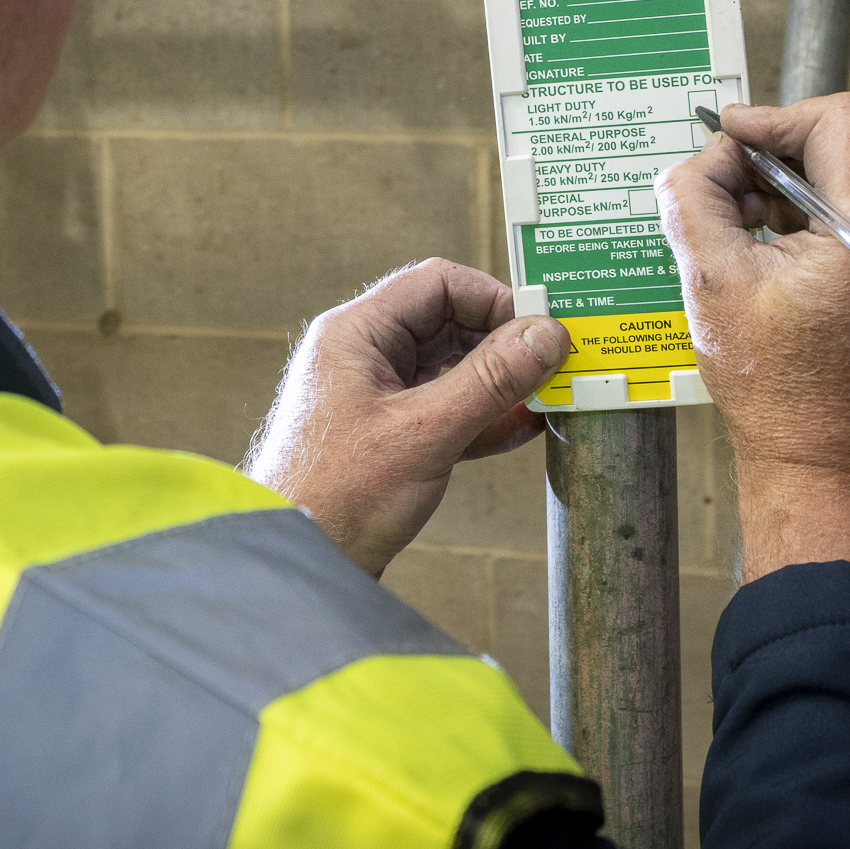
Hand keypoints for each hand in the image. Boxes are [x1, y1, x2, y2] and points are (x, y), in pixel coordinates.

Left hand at [245, 259, 572, 576]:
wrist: (294, 564)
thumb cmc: (334, 499)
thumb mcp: (424, 434)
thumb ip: (488, 382)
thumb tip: (544, 336)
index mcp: (356, 335)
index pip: (437, 284)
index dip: (494, 299)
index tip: (541, 329)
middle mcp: (364, 356)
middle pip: (448, 323)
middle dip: (503, 343)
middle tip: (555, 365)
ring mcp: (376, 396)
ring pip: (451, 368)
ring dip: (499, 382)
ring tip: (548, 396)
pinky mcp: (389, 436)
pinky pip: (446, 409)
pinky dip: (484, 416)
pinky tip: (522, 428)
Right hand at [659, 94, 849, 597]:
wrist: (830, 469)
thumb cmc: (776, 391)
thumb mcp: (713, 283)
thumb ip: (697, 198)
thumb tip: (708, 155)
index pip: (839, 119)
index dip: (774, 118)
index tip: (728, 137)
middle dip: (798, 133)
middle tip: (744, 166)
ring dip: (813, 167)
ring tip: (755, 212)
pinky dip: (832, 202)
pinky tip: (782, 241)